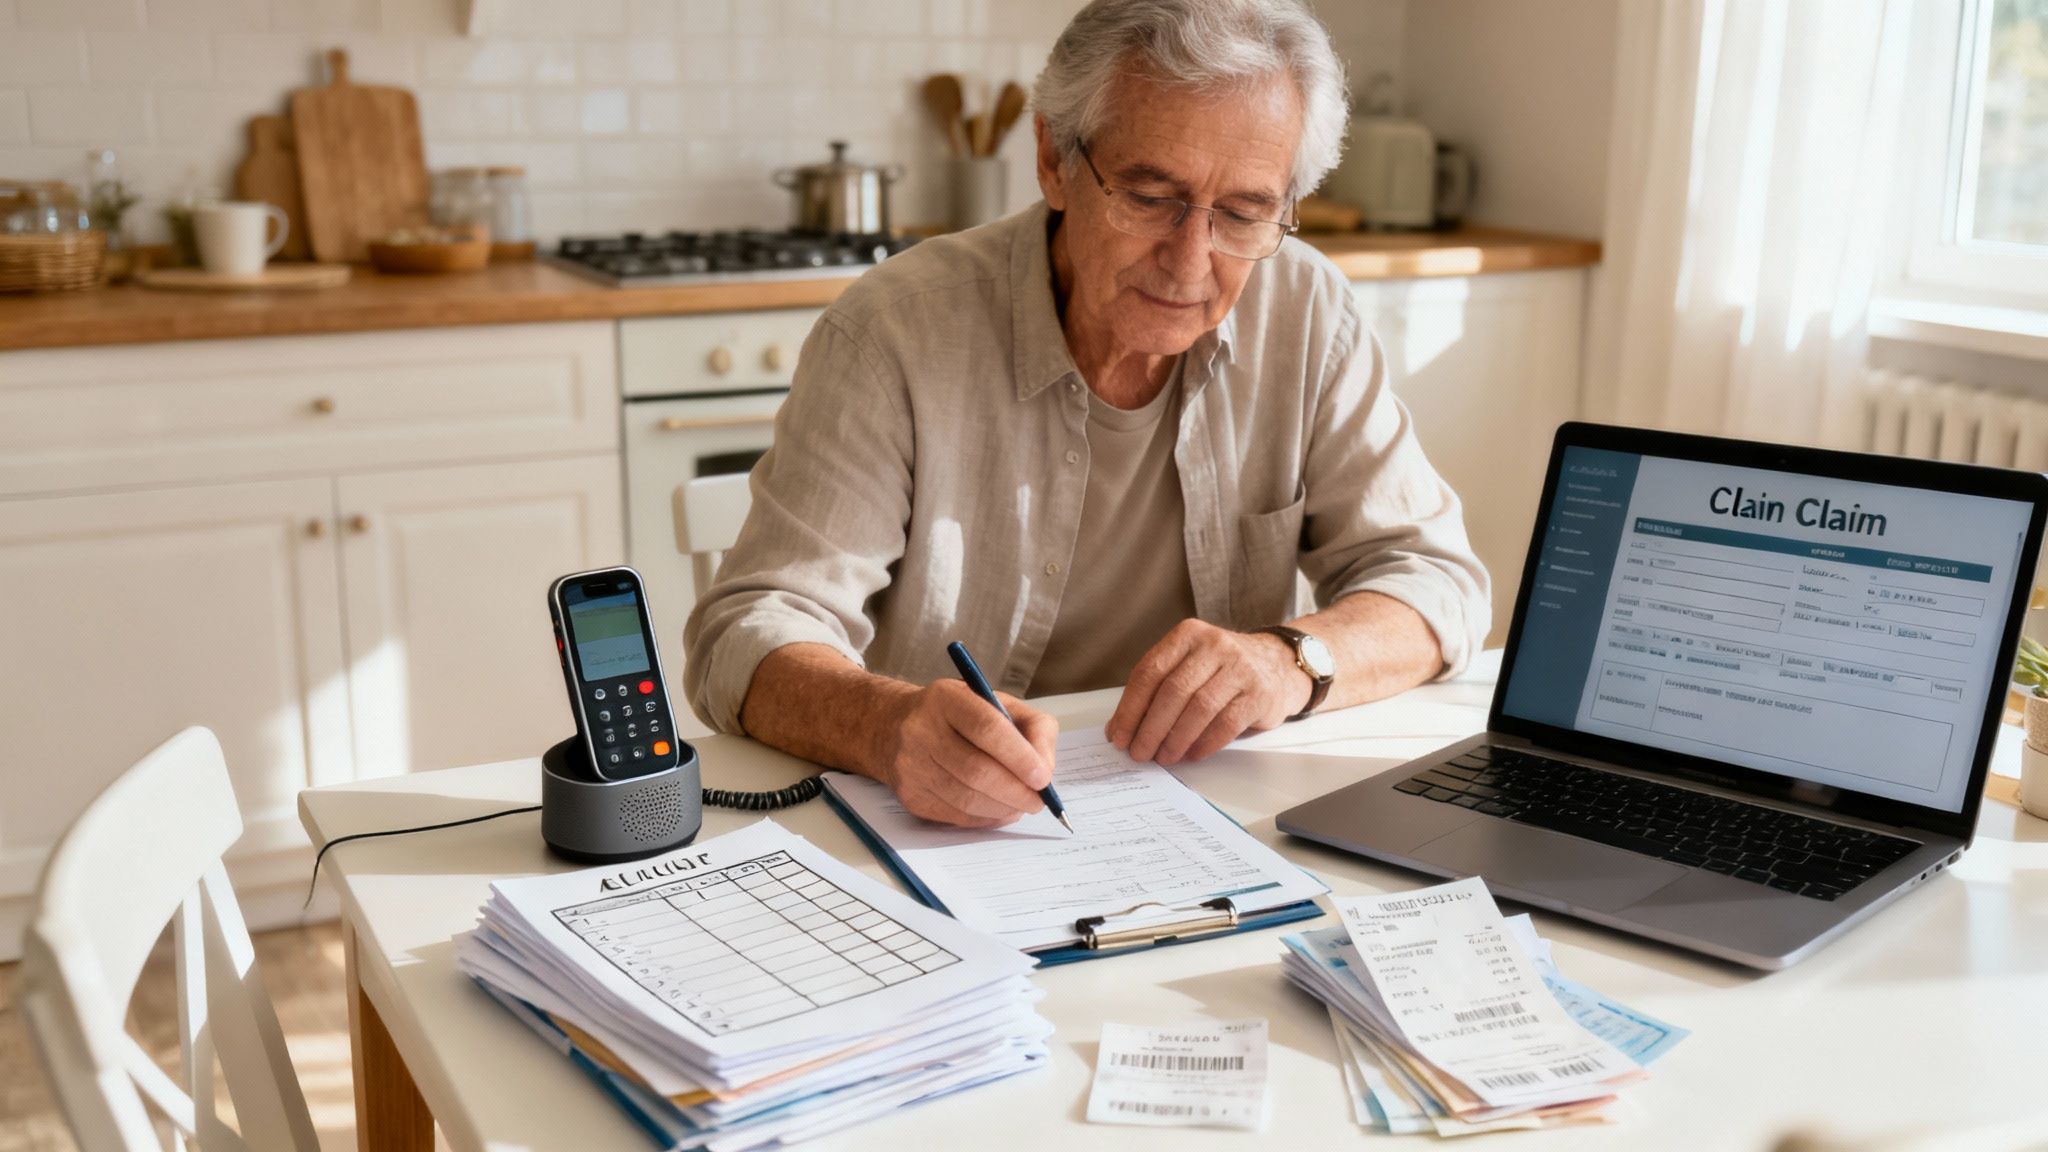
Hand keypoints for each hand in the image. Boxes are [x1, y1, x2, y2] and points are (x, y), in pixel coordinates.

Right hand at [875, 679, 1057, 827]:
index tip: (1043, 778)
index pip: (987, 728)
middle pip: (977, 771)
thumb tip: (1046, 768)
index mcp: (946, 698)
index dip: (1019, 757)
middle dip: (1016, 791)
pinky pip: (955, 815)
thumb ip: (1032, 727)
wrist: (893, 727)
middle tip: (1038, 801)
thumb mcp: (996, 703)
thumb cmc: (957, 715)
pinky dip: (985, 818)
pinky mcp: (909, 795)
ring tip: (1021, 805)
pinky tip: (999, 810)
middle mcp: (921, 730)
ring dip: (1003, 808)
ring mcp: (910, 765)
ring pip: (967, 799)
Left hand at [1107, 620, 1310, 765]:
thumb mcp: (1189, 665)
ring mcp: (1240, 667)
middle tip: (1139, 752)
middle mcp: (1214, 645)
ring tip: (1164, 757)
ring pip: (1199, 708)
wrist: (1277, 665)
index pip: (1150, 671)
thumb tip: (1119, 728)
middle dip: (1150, 728)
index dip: (1130, 708)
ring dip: (1176, 739)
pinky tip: (1192, 754)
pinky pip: (1226, 723)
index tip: (1119, 735)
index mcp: (1188, 635)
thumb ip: (1156, 690)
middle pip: (1173, 691)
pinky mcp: (1259, 693)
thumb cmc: (1222, 670)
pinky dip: (1205, 743)